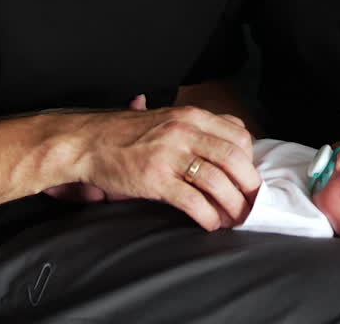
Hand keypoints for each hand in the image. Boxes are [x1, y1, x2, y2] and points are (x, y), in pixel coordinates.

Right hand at [53, 94, 259, 229]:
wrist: (88, 142)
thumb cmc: (127, 133)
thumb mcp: (168, 118)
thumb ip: (197, 128)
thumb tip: (230, 143)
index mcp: (192, 116)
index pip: (238, 135)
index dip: (249, 159)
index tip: (247, 176)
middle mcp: (185, 132)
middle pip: (234, 159)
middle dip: (248, 185)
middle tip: (251, 202)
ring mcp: (170, 155)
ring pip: (217, 181)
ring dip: (232, 205)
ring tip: (235, 218)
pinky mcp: (156, 179)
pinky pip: (192, 200)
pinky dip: (207, 215)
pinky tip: (211, 223)